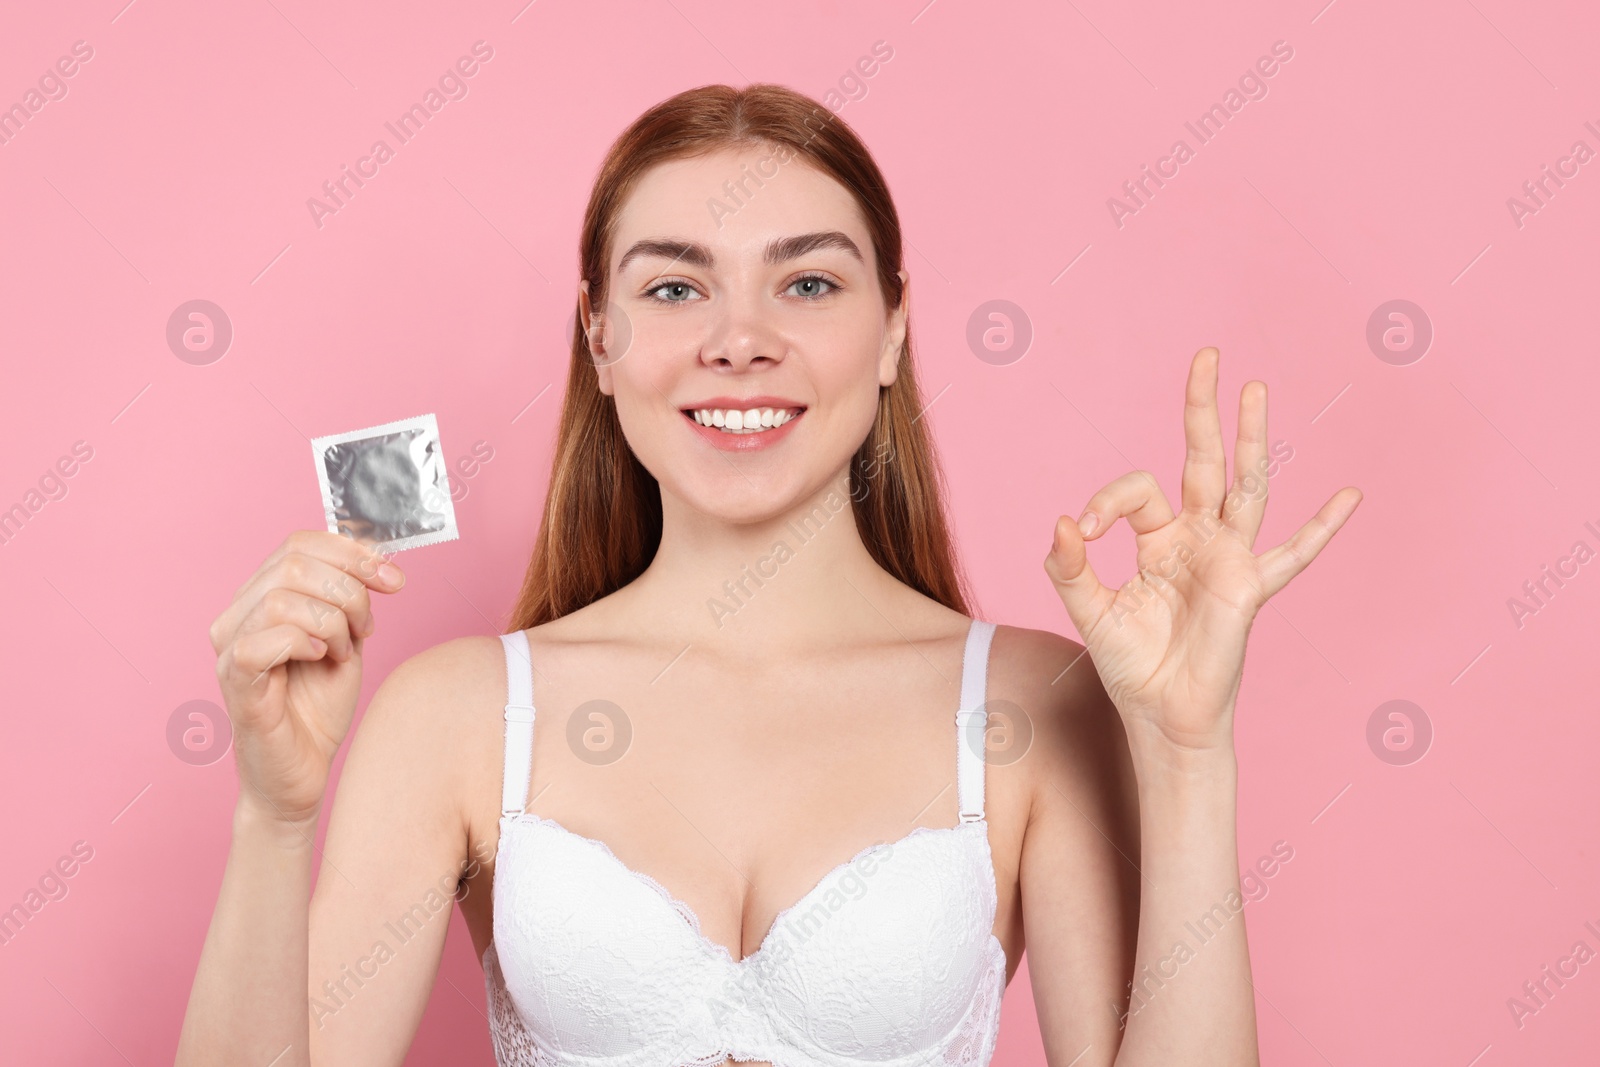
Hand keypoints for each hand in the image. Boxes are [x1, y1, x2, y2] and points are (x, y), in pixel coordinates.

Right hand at [209, 530, 404, 826]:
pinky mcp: (234, 682)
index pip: (299, 543)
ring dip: (331, 620)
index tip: (394, 580)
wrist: (303, 774)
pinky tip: (323, 659)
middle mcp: (236, 615)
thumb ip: (352, 599)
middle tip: (367, 626)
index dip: (353, 553)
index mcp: (261, 597)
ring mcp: (230, 648)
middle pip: (293, 562)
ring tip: (342, 651)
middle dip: (350, 588)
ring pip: (282, 596)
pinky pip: (262, 640)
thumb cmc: (317, 710)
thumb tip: (375, 556)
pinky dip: (306, 642)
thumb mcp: (347, 640)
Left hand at [1043, 347, 1360, 752]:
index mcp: (1158, 539)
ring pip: (1247, 485)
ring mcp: (1228, 558)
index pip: (1135, 492)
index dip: (1105, 501)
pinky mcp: (1248, 587)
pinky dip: (1322, 528)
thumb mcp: (1089, 611)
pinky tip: (1350, 496)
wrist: (1161, 714)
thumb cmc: (1130, 663)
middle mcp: (1197, 538)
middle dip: (1202, 410)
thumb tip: (1062, 522)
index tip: (1081, 530)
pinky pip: (1292, 555)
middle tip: (1206, 356)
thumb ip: (1071, 567)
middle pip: (1203, 460)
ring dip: (1252, 438)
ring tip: (1255, 389)